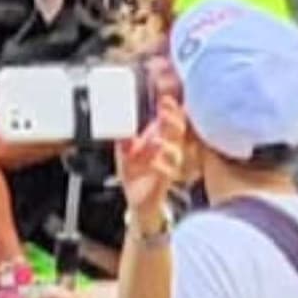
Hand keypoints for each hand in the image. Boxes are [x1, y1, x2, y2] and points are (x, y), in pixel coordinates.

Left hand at [115, 110, 184, 224]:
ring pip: (176, 152)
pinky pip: (168, 172)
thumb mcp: (124, 149)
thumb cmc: (134, 170)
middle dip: (173, 121)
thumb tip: (119, 124)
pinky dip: (161, 167)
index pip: (170, 118)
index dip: (170, 108)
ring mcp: (167, 163)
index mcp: (159, 136)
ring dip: (168, 145)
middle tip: (163, 114)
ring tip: (156, 141)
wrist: (136, 197)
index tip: (164, 100)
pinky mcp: (164, 180)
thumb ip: (122, 136)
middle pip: (178, 131)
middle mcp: (166, 148)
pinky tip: (153, 164)